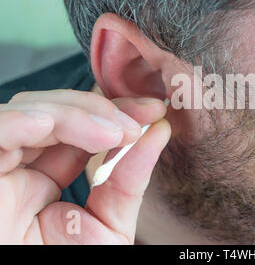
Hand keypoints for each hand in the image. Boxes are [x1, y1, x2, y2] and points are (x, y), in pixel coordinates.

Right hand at [0, 89, 169, 243]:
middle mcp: (15, 171)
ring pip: (26, 114)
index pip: (77, 130)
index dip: (113, 113)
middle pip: (52, 113)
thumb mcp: (107, 227)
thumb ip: (129, 180)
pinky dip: (17, 123)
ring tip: (114, 133)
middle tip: (137, 120)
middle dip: (99, 109)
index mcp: (42, 181)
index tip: (152, 109)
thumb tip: (158, 131)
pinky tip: (50, 126)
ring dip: (73, 114)